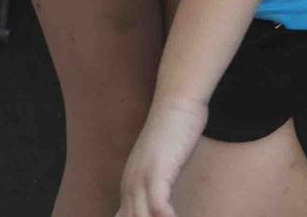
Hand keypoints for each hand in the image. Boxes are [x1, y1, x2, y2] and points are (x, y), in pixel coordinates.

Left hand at [116, 96, 206, 216]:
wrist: (177, 100)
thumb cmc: (174, 128)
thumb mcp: (162, 159)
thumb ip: (159, 178)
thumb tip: (161, 192)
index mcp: (129, 184)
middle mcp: (130, 185)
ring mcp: (141, 179)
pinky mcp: (158, 171)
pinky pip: (159, 204)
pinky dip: (165, 216)